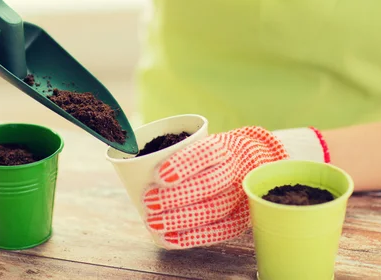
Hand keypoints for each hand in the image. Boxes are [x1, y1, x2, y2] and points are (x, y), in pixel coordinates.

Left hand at [142, 127, 288, 248]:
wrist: (251, 163)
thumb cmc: (210, 154)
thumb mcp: (197, 141)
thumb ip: (171, 150)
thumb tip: (129, 162)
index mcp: (222, 147)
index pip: (205, 153)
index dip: (182, 165)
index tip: (157, 175)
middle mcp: (234, 171)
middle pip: (207, 186)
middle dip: (174, 197)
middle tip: (147, 200)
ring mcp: (240, 197)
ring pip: (212, 210)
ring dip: (179, 219)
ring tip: (152, 221)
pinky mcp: (240, 219)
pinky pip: (218, 232)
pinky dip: (191, 237)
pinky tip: (168, 238)